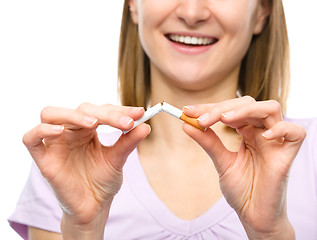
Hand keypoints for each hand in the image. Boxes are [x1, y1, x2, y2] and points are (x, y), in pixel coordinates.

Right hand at [22, 103, 149, 235]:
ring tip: (94, 123)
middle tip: (126, 122)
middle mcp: (71, 132)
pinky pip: (31, 138)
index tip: (140, 113)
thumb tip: (145, 125)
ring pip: (51, 114)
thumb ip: (129, 142)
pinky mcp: (44, 159)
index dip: (119, 110)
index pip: (101, 110)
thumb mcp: (118, 159)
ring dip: (73, 115)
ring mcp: (56, 143)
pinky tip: (60, 131)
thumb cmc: (103, 181)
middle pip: (80, 109)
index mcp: (88, 130)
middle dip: (105, 114)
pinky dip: (42, 130)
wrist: (93, 207)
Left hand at [183, 96, 305, 238]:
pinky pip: (295, 133)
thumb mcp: (221, 162)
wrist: (253, 215)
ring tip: (224, 119)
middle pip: (247, 104)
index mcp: (247, 132)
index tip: (188, 110)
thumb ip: (208, 142)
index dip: (209, 107)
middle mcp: (262, 132)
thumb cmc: (241, 189)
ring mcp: (276, 141)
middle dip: (222, 108)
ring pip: (270, 109)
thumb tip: (186, 125)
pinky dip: (280, 129)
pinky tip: (262, 136)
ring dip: (245, 111)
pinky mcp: (288, 154)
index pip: (230, 109)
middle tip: (202, 119)